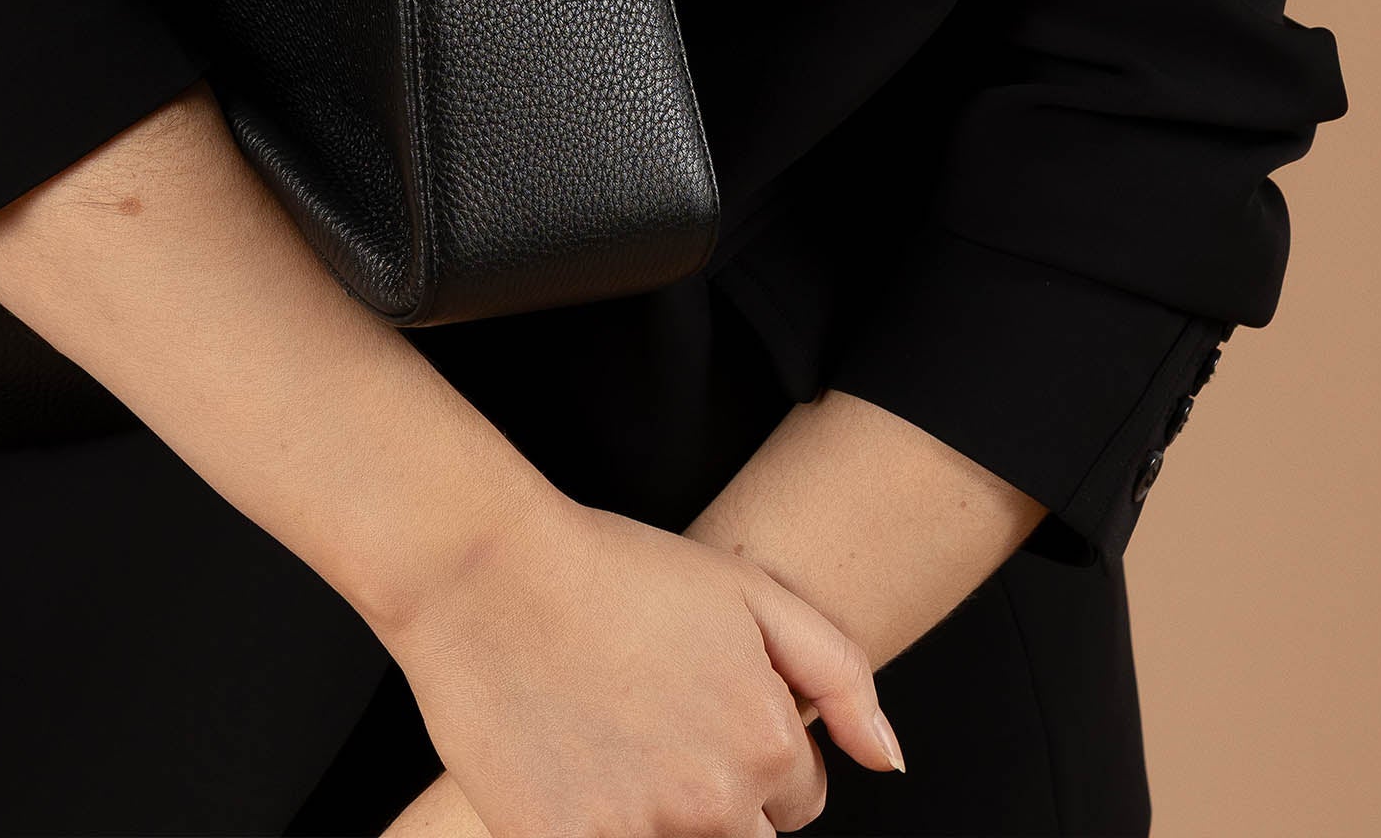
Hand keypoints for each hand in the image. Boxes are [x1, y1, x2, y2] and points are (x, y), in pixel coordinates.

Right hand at [377, 488, 903, 836]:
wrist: (490, 574)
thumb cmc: (616, 569)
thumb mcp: (750, 591)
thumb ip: (839, 675)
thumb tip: (890, 760)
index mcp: (767, 741)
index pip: (799, 803)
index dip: (758, 756)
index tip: (707, 714)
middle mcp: (715, 800)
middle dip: (718, 801)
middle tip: (658, 731)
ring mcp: (641, 832)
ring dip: (664, 816)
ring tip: (615, 744)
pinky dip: (603, 826)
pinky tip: (574, 770)